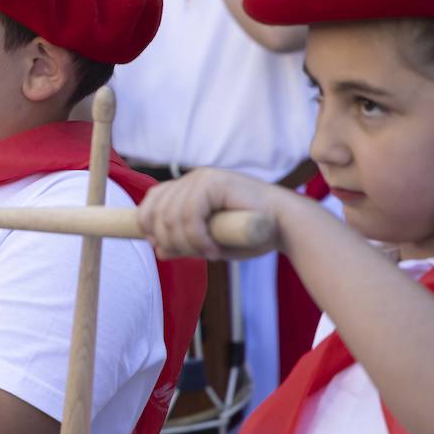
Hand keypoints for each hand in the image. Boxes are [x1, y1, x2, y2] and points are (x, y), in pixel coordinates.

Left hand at [137, 168, 292, 261]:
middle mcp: (192, 179)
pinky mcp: (214, 182)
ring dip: (186, 243)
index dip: (148, 225)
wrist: (285, 226)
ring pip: (172, 216)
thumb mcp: (209, 242)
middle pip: (158, 210)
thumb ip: (184, 243)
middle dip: (169, 240)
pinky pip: (190, 215)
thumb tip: (158, 249)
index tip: (162, 247)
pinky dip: (198, 239)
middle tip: (194, 255)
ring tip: (208, 254)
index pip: (152, 201)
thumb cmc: (250, 234)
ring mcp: (203, 178)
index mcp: (188, 189)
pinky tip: (213, 250)